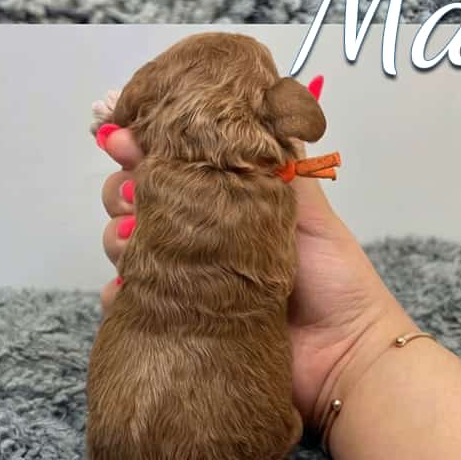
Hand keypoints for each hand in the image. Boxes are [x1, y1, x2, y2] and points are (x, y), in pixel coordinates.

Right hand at [97, 127, 413, 431]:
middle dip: (125, 188)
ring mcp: (185, 280)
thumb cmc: (333, 277)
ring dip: (120, 235)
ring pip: (124, 244)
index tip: (122, 134)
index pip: (178, 166)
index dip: (145, 147)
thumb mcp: (308, 208)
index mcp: (232, 202)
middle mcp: (202, 236)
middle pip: (140, 199)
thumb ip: (278, 160)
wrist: (341, 357)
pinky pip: (126, 302)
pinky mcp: (174, 322)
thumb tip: (256, 102)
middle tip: (135, 192)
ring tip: (137, 239)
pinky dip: (119, 291)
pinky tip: (128, 286)